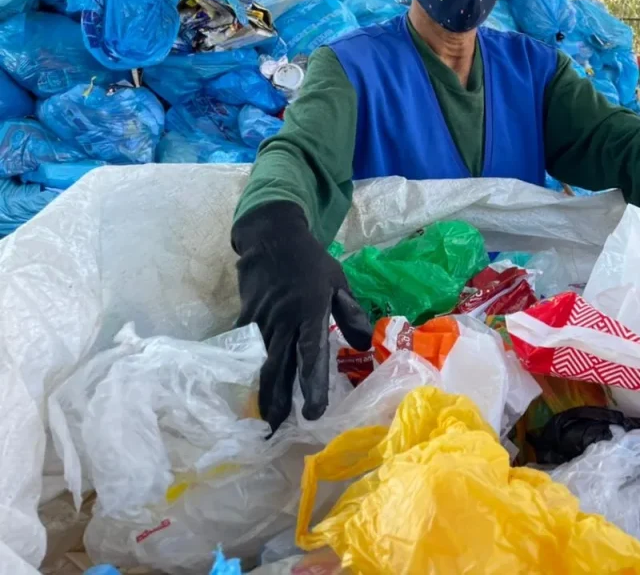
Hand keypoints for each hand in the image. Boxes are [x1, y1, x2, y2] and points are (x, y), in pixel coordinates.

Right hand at [232, 201, 371, 431]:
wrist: (272, 238)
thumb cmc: (310, 263)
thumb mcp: (338, 282)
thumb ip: (350, 313)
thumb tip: (363, 345)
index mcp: (310, 312)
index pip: (311, 354)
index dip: (311, 384)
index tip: (313, 411)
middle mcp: (283, 320)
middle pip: (278, 367)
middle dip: (278, 401)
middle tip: (277, 431)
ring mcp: (261, 321)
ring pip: (260, 363)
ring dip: (262, 393)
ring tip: (264, 422)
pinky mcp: (245, 318)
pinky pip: (247, 350)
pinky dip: (247, 372)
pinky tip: (247, 392)